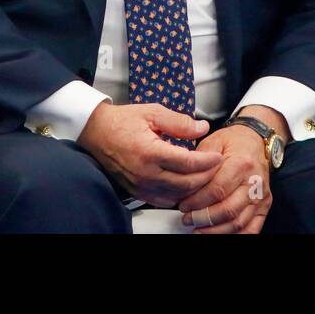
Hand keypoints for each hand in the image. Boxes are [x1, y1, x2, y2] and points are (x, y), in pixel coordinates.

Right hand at [78, 103, 223, 207]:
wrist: (96, 132)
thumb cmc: (122, 121)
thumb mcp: (152, 113)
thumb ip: (179, 122)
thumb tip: (202, 128)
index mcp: (150, 152)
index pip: (188, 163)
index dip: (208, 162)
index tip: (218, 156)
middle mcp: (146, 173)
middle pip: (187, 183)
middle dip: (206, 176)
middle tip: (215, 166)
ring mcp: (141, 185)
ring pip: (177, 195)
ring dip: (194, 187)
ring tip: (204, 174)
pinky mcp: (137, 192)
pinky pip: (164, 200)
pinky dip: (179, 195)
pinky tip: (185, 185)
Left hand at [177, 106, 285, 233]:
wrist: (256, 141)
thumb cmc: (234, 142)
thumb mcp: (214, 141)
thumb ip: (200, 161)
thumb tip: (184, 181)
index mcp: (241, 163)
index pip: (217, 189)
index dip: (198, 201)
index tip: (183, 205)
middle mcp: (255, 182)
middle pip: (228, 209)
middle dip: (204, 218)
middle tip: (187, 219)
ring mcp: (261, 196)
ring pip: (238, 222)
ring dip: (216, 230)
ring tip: (198, 229)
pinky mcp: (265, 206)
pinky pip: (252, 229)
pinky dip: (235, 236)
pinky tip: (218, 234)